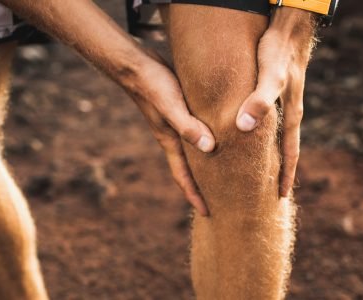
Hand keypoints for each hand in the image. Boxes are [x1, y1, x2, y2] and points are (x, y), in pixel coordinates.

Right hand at [126, 54, 214, 215]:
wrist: (135, 63)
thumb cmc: (153, 84)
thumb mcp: (172, 105)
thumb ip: (188, 126)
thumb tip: (210, 149)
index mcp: (170, 141)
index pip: (183, 177)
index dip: (195, 196)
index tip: (208, 214)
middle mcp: (173, 137)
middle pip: (190, 169)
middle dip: (203, 186)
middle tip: (222, 201)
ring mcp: (176, 124)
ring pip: (195, 151)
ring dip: (207, 164)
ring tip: (227, 173)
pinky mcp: (181, 110)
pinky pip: (197, 132)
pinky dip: (208, 141)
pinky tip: (221, 137)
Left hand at [235, 8, 315, 197]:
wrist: (289, 28)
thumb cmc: (278, 51)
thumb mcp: (269, 77)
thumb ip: (258, 101)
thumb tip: (243, 127)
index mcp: (291, 115)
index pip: (291, 153)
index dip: (286, 176)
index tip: (281, 197)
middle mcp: (289, 111)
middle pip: (285, 149)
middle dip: (279, 171)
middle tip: (269, 194)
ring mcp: (284, 102)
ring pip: (277, 135)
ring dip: (271, 154)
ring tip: (260, 171)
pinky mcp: (274, 91)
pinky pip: (269, 120)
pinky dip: (263, 134)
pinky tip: (252, 135)